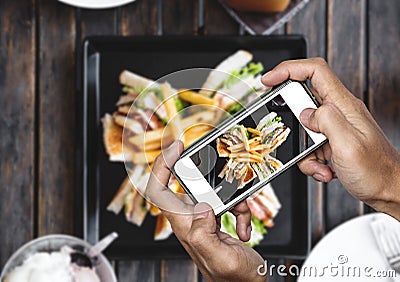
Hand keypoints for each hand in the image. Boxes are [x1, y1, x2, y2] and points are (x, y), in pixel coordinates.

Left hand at [145, 141, 265, 281]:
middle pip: (188, 183)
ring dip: (233, 200)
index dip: (161, 165)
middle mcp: (189, 219)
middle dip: (209, 177)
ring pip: (213, 191)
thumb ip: (204, 234)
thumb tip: (200, 206)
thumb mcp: (222, 258)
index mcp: (185, 225)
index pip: (158, 190)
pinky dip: (240, 211)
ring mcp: (202, 219)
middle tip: (223, 170)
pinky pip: (226, 203)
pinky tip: (244, 229)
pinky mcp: (214, 220)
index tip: (177, 147)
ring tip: (242, 217)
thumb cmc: (234, 279)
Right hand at [262, 58, 399, 218]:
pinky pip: (308, 145)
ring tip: (317, 163)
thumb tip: (305, 113)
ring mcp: (335, 126)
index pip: (315, 71)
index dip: (288, 70)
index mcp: (343, 105)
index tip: (268, 80)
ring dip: (303, 149)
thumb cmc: (377, 171)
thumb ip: (326, 121)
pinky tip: (323, 168)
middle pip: (303, 101)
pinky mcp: (331, 141)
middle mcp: (339, 112)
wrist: (389, 190)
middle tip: (290, 134)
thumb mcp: (349, 145)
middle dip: (291, 121)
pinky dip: (310, 160)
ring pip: (303, 127)